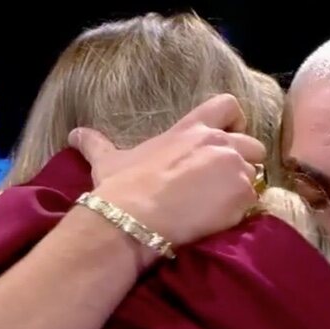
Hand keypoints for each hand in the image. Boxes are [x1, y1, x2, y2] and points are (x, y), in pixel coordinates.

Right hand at [68, 94, 265, 246]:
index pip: (228, 105)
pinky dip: (242, 212)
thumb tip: (74, 134)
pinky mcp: (243, 195)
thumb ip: (96, 144)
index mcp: (191, 129)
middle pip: (254, 145)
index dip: (236, 121)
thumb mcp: (108, 161)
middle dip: (246, 162)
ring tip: (220, 208)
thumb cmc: (122, 188)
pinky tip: (221, 222)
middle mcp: (219, 143)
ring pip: (255, 176)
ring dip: (242, 190)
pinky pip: (254, 202)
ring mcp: (234, 168)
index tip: (229, 138)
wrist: (133, 220)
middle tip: (226, 183)